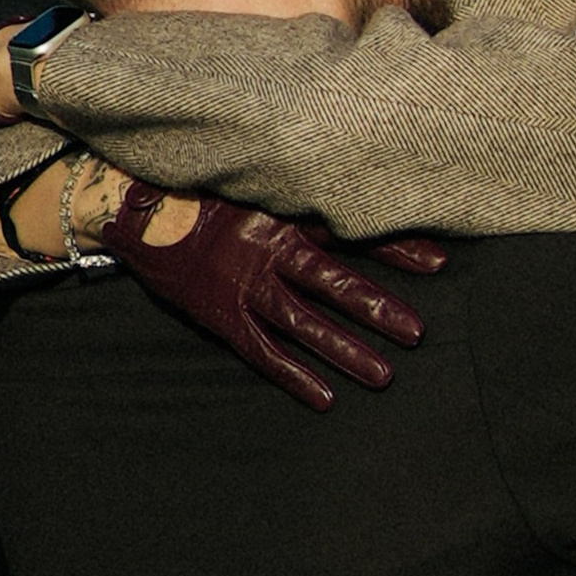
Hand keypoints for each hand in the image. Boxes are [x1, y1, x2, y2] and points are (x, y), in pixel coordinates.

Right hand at [103, 182, 443, 411]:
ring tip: (383, 376)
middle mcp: (271, 249)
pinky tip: (323, 398)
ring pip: (305, 323)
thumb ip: (297, 190)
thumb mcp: (253, 177)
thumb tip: (346, 191)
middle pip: (336, 282)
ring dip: (346, 351)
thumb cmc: (198, 188)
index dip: (397, 245)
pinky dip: (294, 377)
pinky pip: (263, 352)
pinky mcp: (222, 315)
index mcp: (283, 212)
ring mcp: (246, 286)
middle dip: (379, 309)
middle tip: (417, 334)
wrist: (134, 208)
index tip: (441, 260)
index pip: (351, 229)